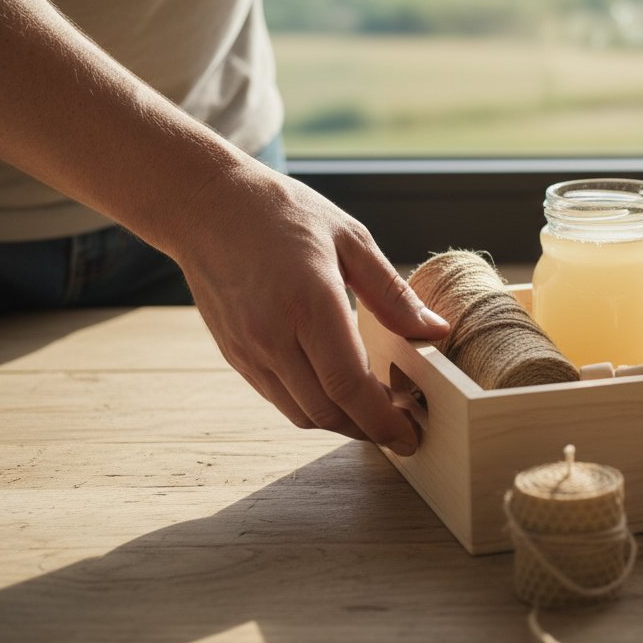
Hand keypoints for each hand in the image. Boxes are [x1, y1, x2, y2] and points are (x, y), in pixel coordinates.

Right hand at [173, 165, 448, 453]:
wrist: (206, 206)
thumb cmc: (283, 213)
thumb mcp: (351, 239)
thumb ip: (393, 294)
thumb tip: (435, 332)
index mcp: (309, 303)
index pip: (349, 385)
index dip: (383, 420)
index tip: (411, 436)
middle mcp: (273, 335)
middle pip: (328, 411)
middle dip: (370, 430)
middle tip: (403, 425)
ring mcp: (249, 349)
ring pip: (302, 413)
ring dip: (342, 423)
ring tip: (376, 412)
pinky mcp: (235, 355)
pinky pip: (280, 399)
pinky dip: (314, 406)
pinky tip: (338, 391)